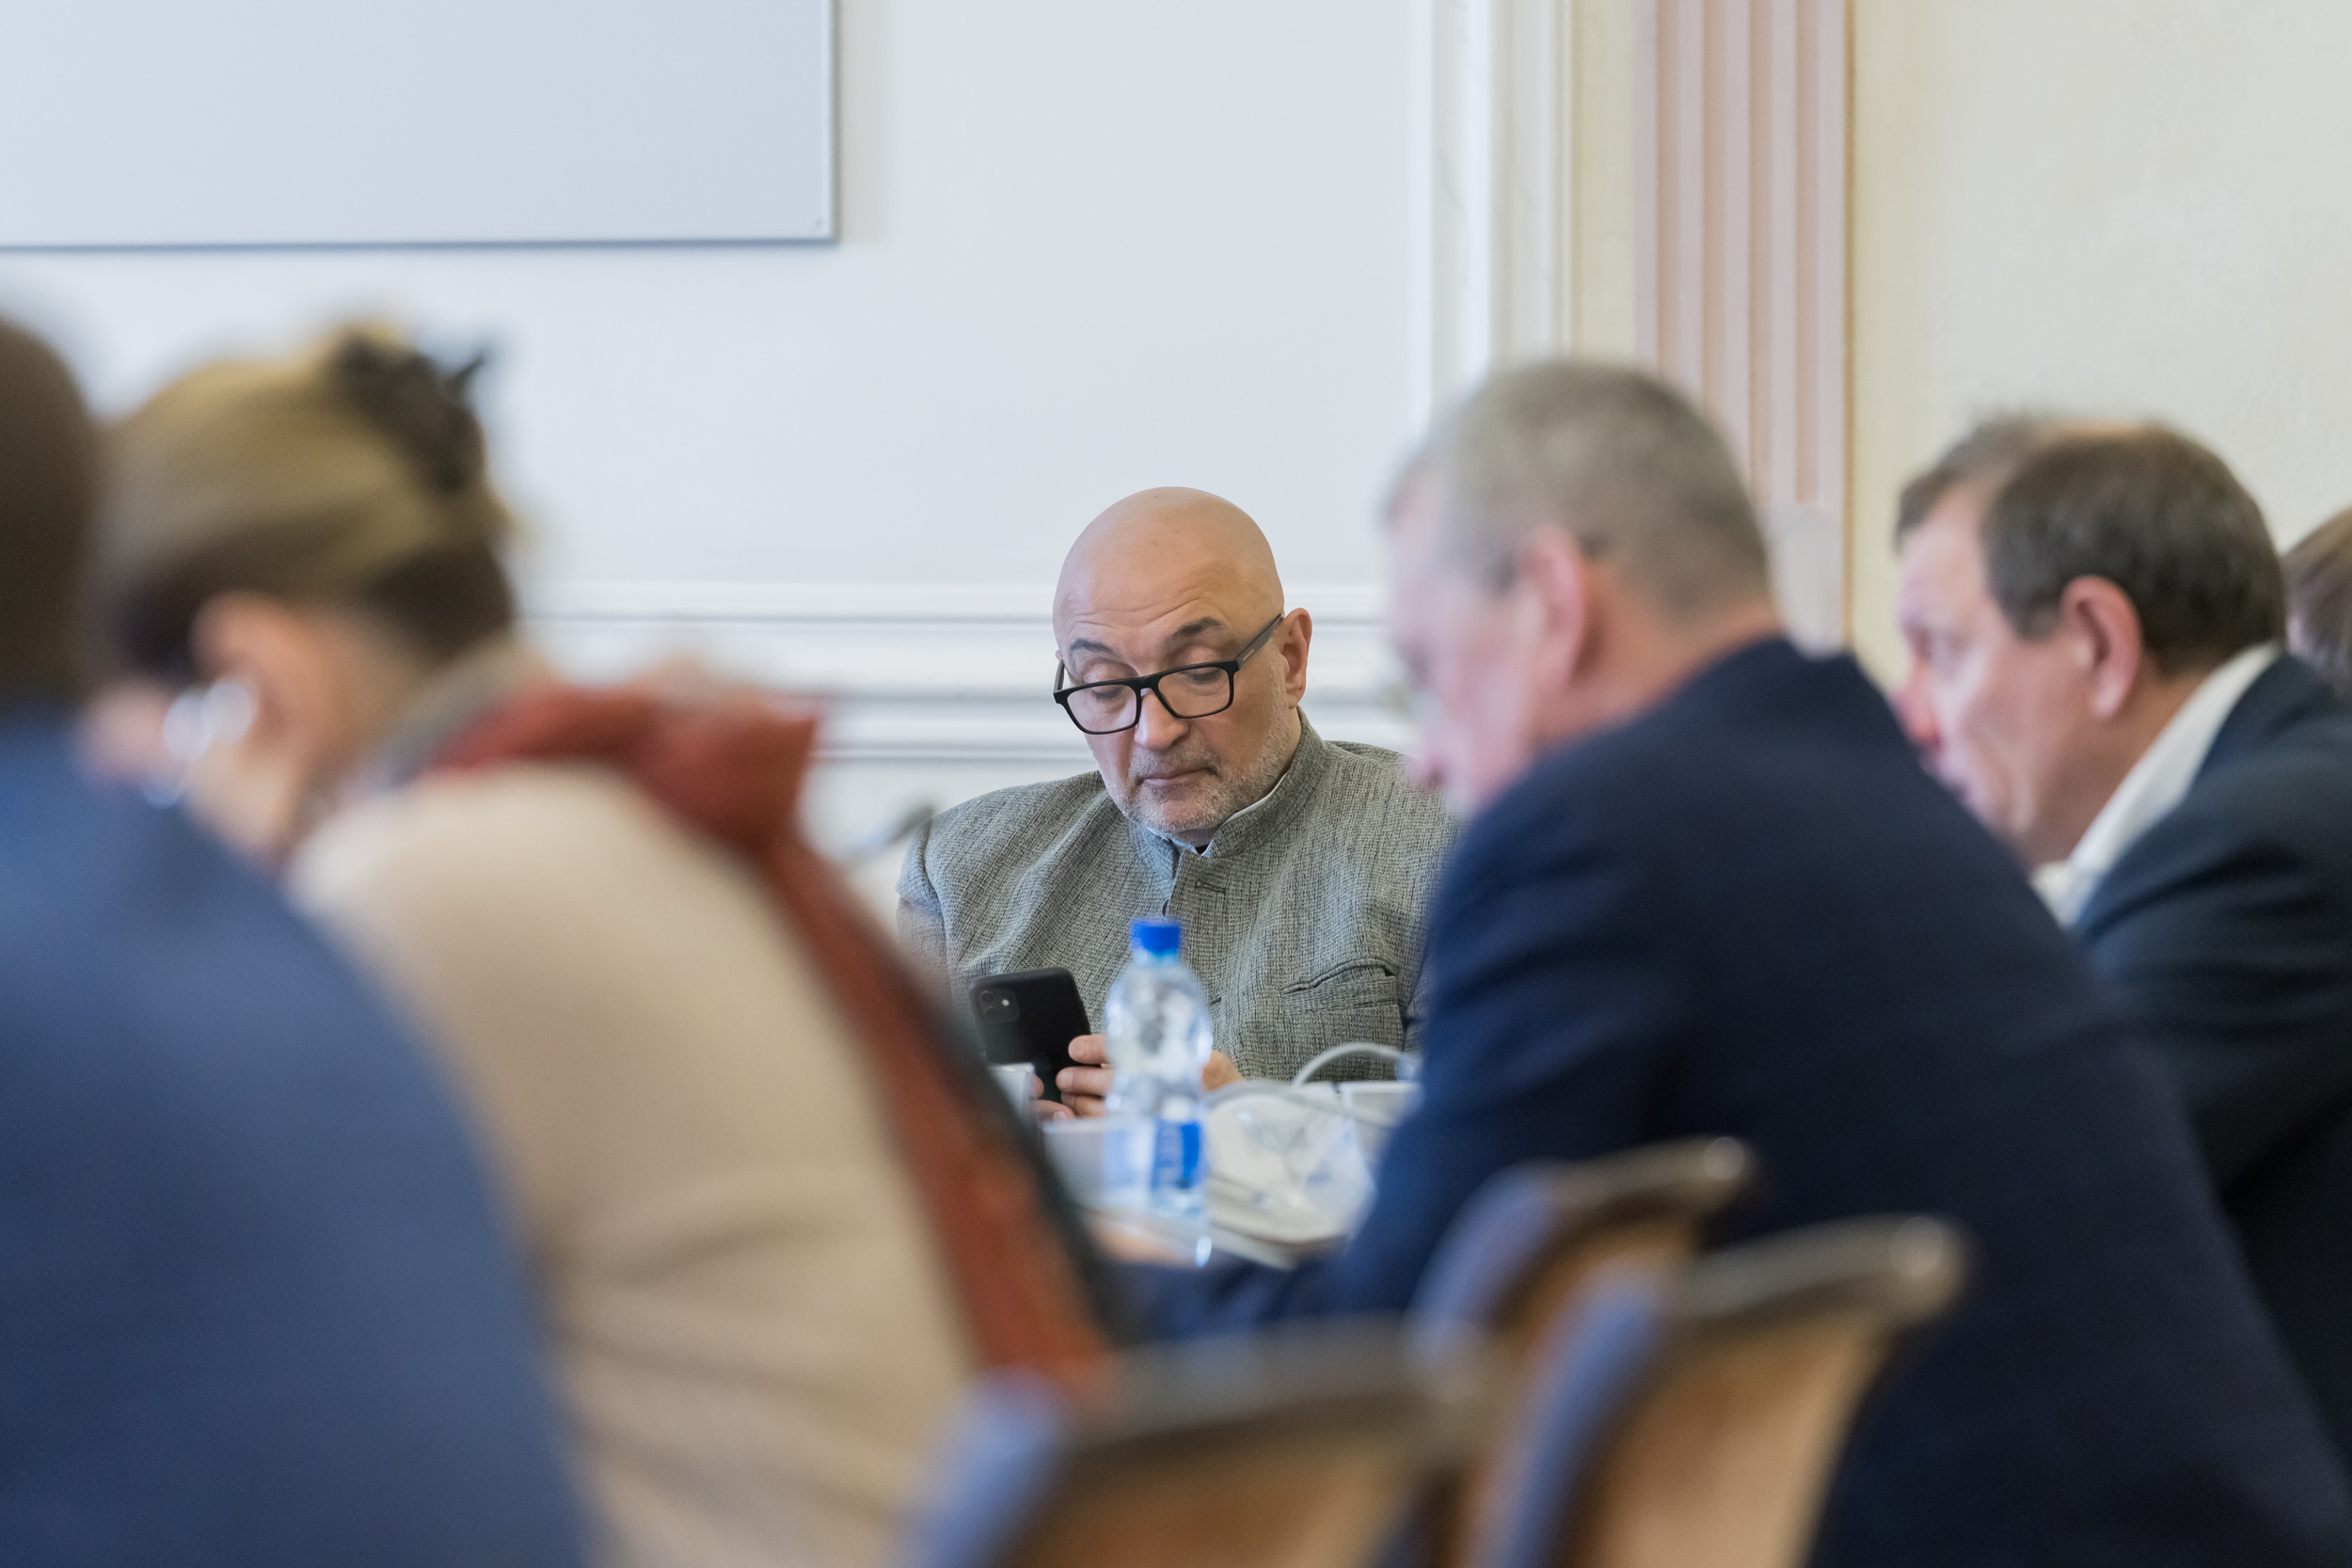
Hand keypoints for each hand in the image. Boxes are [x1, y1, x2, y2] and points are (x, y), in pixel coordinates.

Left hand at [1057, 1038, 1245, 1118]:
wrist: (1237, 1123)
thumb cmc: (1215, 1086)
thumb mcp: (1198, 1053)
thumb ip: (1162, 1041)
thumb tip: (1114, 1039)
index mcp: (1178, 1061)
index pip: (1127, 1049)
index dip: (1095, 1047)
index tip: (1075, 1048)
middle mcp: (1167, 1089)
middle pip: (1111, 1080)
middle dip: (1081, 1078)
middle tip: (1066, 1076)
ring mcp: (1157, 1116)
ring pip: (1106, 1109)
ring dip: (1080, 1102)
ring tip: (1069, 1094)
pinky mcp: (1149, 1138)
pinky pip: (1110, 1132)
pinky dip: (1089, 1124)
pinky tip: (1079, 1117)